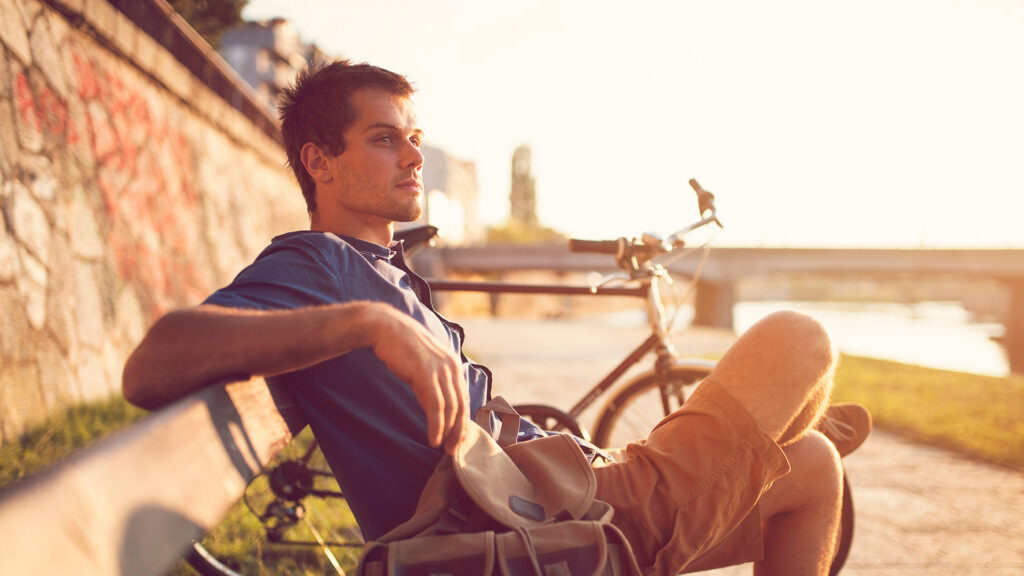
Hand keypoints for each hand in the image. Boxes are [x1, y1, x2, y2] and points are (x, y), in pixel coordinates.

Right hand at [365, 304, 468, 453]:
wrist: (384, 328)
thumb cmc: (400, 347)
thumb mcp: (422, 366)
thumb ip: (432, 385)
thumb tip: (436, 409)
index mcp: (453, 364)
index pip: (464, 398)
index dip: (463, 421)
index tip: (459, 438)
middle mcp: (452, 366)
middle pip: (462, 406)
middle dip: (460, 431)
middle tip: (454, 451)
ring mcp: (440, 370)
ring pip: (451, 408)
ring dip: (449, 432)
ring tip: (444, 448)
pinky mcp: (426, 374)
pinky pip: (436, 406)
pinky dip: (436, 425)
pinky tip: (434, 439)